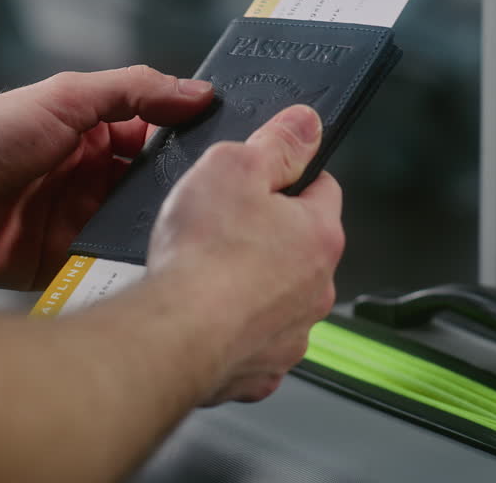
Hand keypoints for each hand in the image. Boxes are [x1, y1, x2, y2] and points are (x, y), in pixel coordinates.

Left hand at [0, 66, 214, 288]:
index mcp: (98, 135)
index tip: (237, 147)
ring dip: (163, 227)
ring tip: (200, 232)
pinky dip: (133, 262)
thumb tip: (199, 91)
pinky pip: (113, 262)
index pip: (162, 136)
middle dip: (188, 192)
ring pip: (143, 226)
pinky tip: (160, 262)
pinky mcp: (71, 260)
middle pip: (160, 186)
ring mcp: (85, 221)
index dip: (195, 141)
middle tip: (227, 198)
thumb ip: (134, 91)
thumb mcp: (66, 97)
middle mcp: (97, 178)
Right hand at [146, 104, 344, 404]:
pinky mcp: (260, 371)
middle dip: (265, 237)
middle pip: (297, 248)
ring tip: (205, 275)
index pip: (321, 190)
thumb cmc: (204, 255)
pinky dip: (231, 331)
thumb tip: (307, 124)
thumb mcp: (235, 165)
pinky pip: (251, 343)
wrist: (174, 335)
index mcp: (320, 235)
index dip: (288, 178)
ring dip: (249, 287)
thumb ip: (276, 142)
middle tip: (220, 228)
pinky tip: (202, 316)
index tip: (262, 179)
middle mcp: (317, 289)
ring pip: (276, 299)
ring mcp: (291, 335)